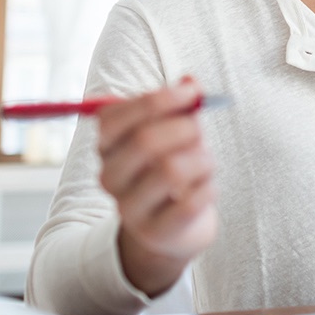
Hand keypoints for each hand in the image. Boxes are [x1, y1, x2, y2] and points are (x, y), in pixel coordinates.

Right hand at [97, 79, 218, 296]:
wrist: (174, 226)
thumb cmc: (173, 165)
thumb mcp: (174, 131)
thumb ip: (181, 105)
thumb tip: (191, 82)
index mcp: (106, 145)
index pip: (117, 115)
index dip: (160, 99)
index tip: (194, 93)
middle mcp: (109, 176)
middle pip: (144, 141)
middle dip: (184, 128)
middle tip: (201, 131)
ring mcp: (128, 208)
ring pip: (171, 170)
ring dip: (201, 159)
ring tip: (207, 162)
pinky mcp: (154, 231)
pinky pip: (189, 202)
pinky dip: (208, 187)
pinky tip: (207, 187)